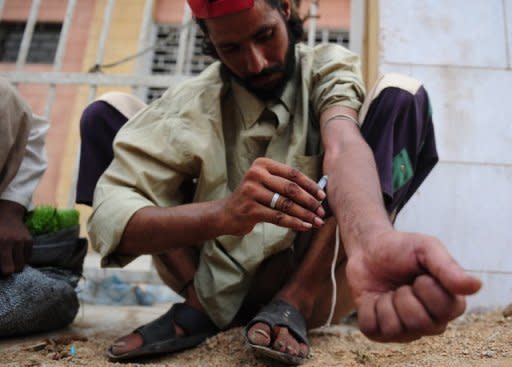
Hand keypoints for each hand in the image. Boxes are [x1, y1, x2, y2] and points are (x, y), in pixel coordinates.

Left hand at [0, 200, 31, 275]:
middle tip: (5, 266)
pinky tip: (15, 254)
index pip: (7, 268)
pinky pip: (28, 257)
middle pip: (16, 268)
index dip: (4, 273)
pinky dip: (22, 258)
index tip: (1, 271)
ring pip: (23, 264)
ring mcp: (23, 241)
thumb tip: (1, 271)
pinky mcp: (30, 240)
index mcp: (1, 243)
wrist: (7, 214)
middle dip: (10, 270)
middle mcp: (13, 242)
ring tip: (10, 260)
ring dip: (16, 265)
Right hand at [219, 158, 325, 235]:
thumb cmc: (252, 198)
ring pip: (286, 205)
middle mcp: (256, 175)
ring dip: (305, 215)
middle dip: (309, 202)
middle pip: (291, 189)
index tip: (322, 196)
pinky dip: (294, 223)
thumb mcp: (265, 184)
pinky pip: (278, 217)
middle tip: (321, 211)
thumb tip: (317, 194)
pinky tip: (305, 227)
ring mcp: (251, 191)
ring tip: (316, 222)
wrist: (226, 214)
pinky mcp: (250, 209)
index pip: (292, 174)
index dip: (310, 185)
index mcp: (262, 164)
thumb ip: (285, 185)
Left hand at [345, 230, 481, 342]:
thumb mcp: (425, 248)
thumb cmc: (401, 249)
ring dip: (385, 302)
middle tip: (402, 283)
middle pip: (419, 323)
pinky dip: (367, 307)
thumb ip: (447, 266)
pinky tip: (373, 297)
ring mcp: (404, 331)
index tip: (420, 275)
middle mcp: (430, 323)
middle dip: (404, 296)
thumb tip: (475, 286)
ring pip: (394, 328)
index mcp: (449, 304)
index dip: (426, 288)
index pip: (445, 309)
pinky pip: (371, 328)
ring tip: (388, 290)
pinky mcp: (379, 332)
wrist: (368, 249)